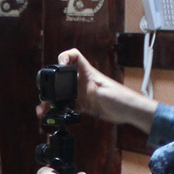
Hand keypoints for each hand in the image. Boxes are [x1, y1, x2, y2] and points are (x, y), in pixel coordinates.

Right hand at [37, 49, 157, 131]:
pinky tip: (55, 116)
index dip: (64, 57)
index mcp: (89, 74)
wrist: (130, 112)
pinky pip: (67, 106)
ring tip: (43, 110)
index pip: (74, 57)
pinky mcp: (84, 104)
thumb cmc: (123, 99)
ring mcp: (82, 92)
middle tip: (45, 94)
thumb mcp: (107, 94)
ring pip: (62, 94)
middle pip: (62, 77)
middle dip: (51, 84)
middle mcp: (83, 81)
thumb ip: (94, 91)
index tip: (58, 65)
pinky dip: (60, 111)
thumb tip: (86, 89)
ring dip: (52, 101)